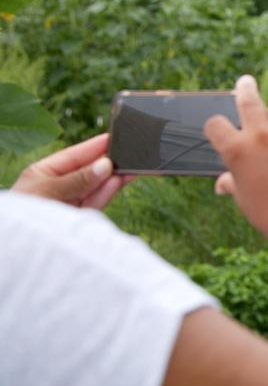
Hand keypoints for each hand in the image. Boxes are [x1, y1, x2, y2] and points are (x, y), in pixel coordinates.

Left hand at [12, 133, 132, 208]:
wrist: (18, 247)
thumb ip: (77, 179)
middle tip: (128, 153)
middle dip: (107, 162)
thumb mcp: (47, 190)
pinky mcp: (79, 218)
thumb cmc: (24, 215)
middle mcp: (59, 187)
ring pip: (95, 187)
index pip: (74, 156)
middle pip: (88, 171)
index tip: (114, 137)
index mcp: (44, 173)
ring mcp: (70, 203)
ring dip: (113, 177)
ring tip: (130, 167)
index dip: (93, 146)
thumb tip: (105, 165)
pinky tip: (120, 180)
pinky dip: (108, 192)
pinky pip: (96, 202)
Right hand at [205, 75, 267, 242]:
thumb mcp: (243, 198)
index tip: (218, 129)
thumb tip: (221, 183)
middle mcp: (261, 135)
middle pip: (248, 100)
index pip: (215, 123)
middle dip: (244, 89)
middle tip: (244, 82)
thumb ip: (231, 182)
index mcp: (236, 149)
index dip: (215, 128)